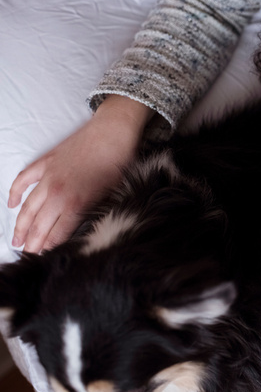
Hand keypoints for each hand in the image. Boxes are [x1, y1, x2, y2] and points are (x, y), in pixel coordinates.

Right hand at [8, 95, 152, 252]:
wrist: (112, 132)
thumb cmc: (117, 164)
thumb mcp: (110, 195)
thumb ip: (91, 214)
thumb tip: (80, 230)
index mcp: (75, 204)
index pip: (56, 235)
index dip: (48, 249)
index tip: (43, 259)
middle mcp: (57, 194)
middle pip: (39, 226)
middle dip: (31, 244)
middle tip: (27, 257)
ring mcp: (47, 177)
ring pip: (27, 207)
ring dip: (20, 226)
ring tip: (16, 241)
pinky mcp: (45, 163)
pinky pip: (23, 180)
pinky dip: (15, 193)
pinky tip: (11, 204)